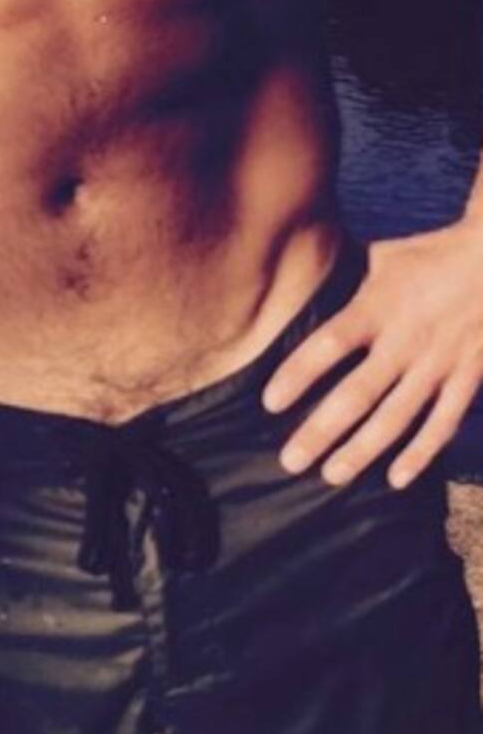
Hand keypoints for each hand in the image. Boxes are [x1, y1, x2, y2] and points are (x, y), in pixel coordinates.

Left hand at [261, 220, 482, 489]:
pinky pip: (441, 424)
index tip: (271, 403)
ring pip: (395, 419)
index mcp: (377, 307)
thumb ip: (350, 281)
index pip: (329, 344)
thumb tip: (309, 280)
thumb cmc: (432, 255)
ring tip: (331, 476)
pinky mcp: (467, 378)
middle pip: (356, 394)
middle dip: (321, 431)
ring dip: (362, 451)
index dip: (298, 375)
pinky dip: (420, 455)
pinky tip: (396, 479)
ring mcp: (437, 364)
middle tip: (291, 461)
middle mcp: (404, 341)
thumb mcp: (384, 258)